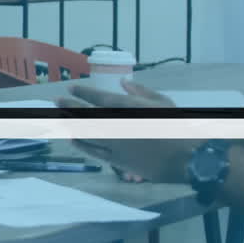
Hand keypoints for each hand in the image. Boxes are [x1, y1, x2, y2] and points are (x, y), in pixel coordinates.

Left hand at [56, 79, 198, 183]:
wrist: (187, 158)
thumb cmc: (177, 126)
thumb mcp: (162, 102)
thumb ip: (140, 91)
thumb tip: (123, 82)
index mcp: (126, 107)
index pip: (97, 97)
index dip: (82, 91)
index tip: (70, 87)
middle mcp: (114, 124)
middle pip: (84, 114)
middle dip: (69, 106)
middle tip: (56, 100)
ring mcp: (113, 144)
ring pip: (85, 132)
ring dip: (70, 124)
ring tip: (60, 117)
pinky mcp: (116, 161)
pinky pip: (93, 151)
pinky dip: (81, 144)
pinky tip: (72, 139)